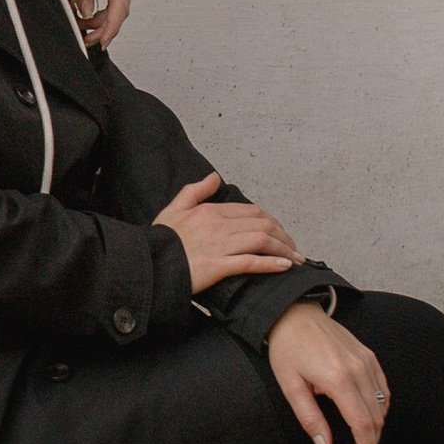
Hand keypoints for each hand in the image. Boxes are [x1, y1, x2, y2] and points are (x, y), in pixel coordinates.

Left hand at [77, 0, 131, 48]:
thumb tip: (87, 11)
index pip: (119, 2)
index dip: (112, 26)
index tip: (102, 41)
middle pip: (122, 6)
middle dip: (107, 28)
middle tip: (88, 42)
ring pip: (118, 3)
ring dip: (104, 20)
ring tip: (84, 30)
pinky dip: (102, 10)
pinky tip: (87, 16)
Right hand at [155, 172, 300, 287]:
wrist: (149, 266)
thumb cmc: (161, 242)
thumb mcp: (174, 209)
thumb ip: (196, 191)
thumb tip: (215, 177)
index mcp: (210, 211)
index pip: (252, 212)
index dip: (272, 222)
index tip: (280, 233)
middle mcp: (218, 225)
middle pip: (262, 225)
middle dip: (283, 236)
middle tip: (293, 248)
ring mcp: (219, 245)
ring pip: (261, 241)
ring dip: (283, 250)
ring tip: (295, 259)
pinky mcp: (218, 266)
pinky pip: (251, 262)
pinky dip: (271, 263)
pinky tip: (284, 266)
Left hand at [267, 300, 388, 443]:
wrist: (295, 313)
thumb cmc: (287, 349)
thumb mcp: (290, 386)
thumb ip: (310, 418)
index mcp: (338, 379)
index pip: (362, 422)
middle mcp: (358, 369)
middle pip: (376, 417)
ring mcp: (367, 361)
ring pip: (383, 404)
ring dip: (377, 428)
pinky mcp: (368, 356)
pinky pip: (383, 387)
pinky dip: (381, 407)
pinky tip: (372, 419)